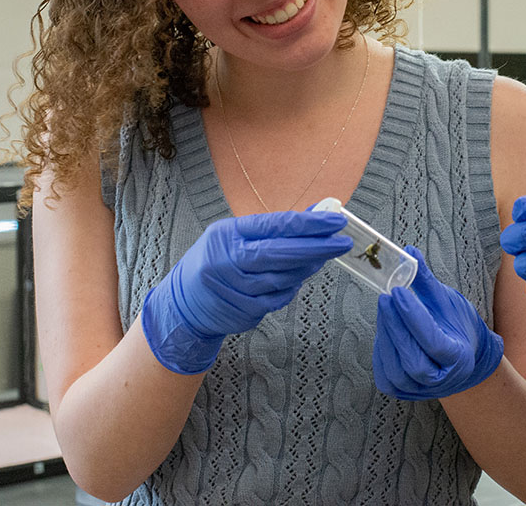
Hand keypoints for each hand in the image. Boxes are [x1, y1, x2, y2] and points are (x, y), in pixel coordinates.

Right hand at [141, 209, 352, 374]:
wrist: (183, 302)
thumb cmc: (219, 259)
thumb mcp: (237, 234)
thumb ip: (276, 227)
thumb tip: (319, 214)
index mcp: (228, 234)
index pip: (275, 225)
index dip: (310, 223)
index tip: (336, 221)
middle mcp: (228, 260)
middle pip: (280, 253)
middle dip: (317, 247)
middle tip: (343, 242)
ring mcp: (233, 289)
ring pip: (283, 278)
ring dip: (308, 268)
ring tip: (322, 258)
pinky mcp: (241, 311)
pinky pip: (278, 299)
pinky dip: (292, 288)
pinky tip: (297, 278)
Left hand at [372, 246, 504, 400]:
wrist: (462, 359)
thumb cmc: (457, 327)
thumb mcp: (448, 302)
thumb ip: (426, 281)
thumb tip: (409, 252)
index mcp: (459, 358)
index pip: (433, 340)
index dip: (413, 316)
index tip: (399, 291)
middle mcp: (441, 381)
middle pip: (412, 359)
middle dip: (396, 326)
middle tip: (386, 297)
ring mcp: (420, 391)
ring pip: (396, 368)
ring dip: (387, 336)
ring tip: (386, 310)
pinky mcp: (401, 391)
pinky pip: (385, 372)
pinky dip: (382, 349)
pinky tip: (385, 327)